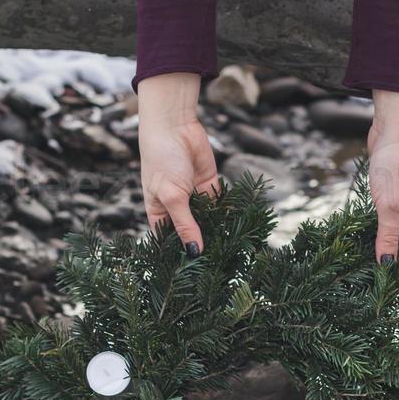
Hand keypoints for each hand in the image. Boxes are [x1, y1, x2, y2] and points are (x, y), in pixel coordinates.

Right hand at [137, 73, 219, 255]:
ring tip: (231, 251)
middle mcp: (177, 208)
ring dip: (217, 230)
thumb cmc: (162, 160)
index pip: (170, 240)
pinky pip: (220, 205)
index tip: (195, 273)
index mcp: (160, 214)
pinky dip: (227, 214)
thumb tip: (194, 251)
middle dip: (203, 244)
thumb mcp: (172, 195)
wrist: (175, 126)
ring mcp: (194, 197)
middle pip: (192, 232)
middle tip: (219, 266)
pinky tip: (238, 228)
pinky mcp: (210, 186)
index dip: (181, 254)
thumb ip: (185, 223)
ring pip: (208, 220)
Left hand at [367, 89, 398, 275]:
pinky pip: (382, 227)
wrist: (393, 132)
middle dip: (387, 270)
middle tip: (363, 285)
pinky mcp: (389, 201)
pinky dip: (372, 237)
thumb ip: (387, 237)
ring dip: (377, 254)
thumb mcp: (389, 205)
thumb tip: (386, 267)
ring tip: (356, 268)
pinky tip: (356, 242)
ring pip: (391, 242)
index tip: (379, 293)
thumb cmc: (394, 167)